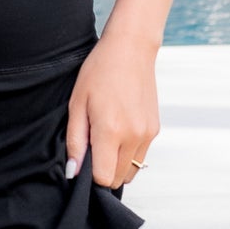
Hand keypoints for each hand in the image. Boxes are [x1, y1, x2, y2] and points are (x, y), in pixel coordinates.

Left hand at [64, 28, 158, 190]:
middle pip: (118, 179)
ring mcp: (148, 134)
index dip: (90, 175)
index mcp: (111, 131)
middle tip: (93, 146)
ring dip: (116, 164)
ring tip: (106, 138)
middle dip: (103, 171)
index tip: (84, 159)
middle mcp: (134, 136)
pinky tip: (119, 130)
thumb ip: (76, 141)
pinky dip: (128, 153)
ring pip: (131, 171)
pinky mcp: (155, 130)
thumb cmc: (100, 71)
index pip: (103, 178)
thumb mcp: (77, 104)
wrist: (131, 49)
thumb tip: (74, 171)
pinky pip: (140, 156)